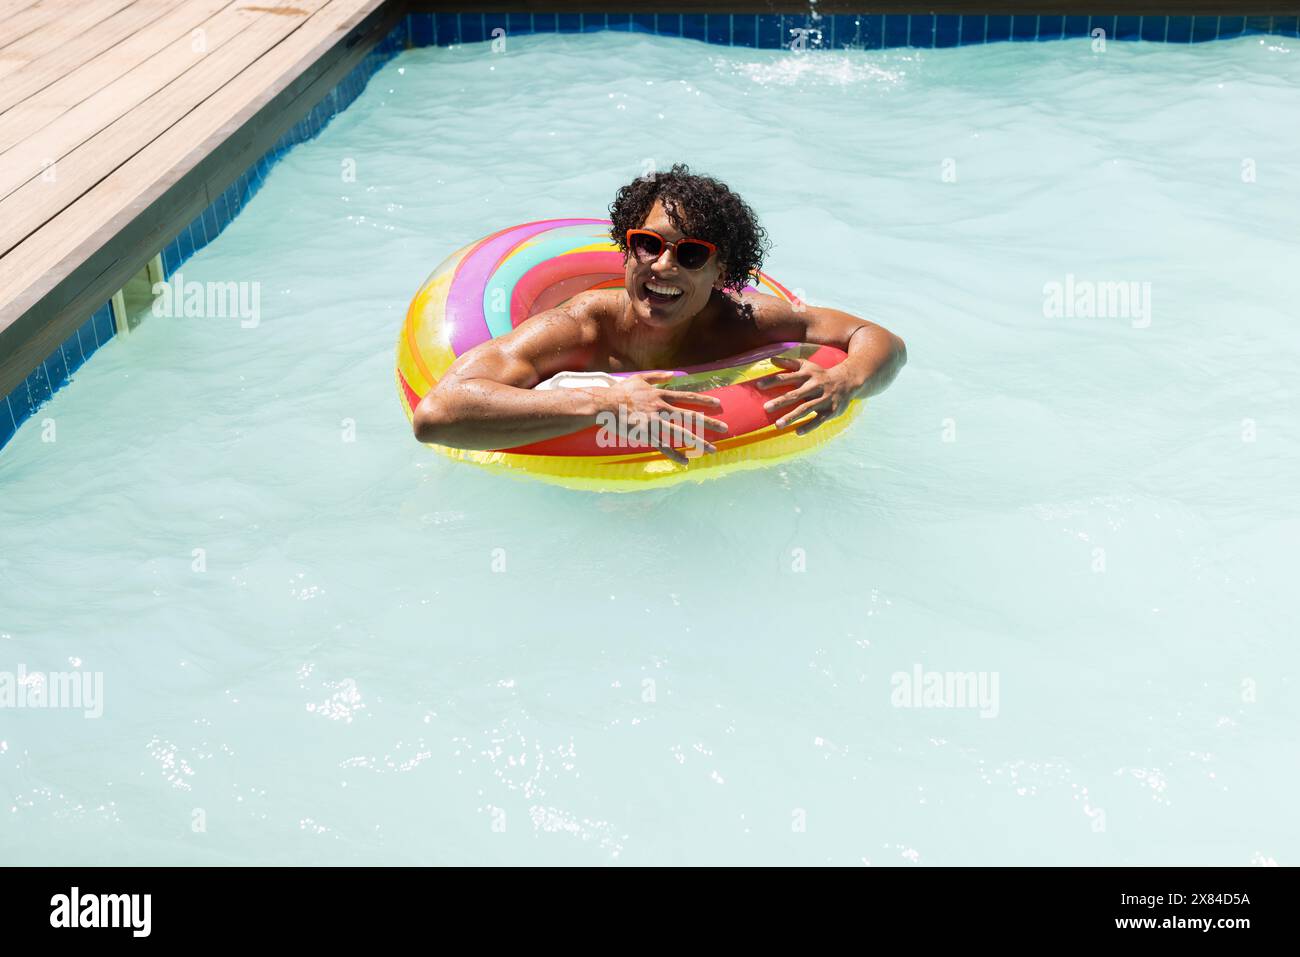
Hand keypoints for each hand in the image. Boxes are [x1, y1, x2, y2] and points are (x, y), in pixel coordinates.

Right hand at [604, 371, 727, 464]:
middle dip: (710, 423)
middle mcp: (661, 408)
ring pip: (681, 434)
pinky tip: (686, 462)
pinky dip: (675, 455)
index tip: (720, 404)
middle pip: (690, 416)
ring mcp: (655, 423)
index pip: (688, 397)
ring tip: (712, 450)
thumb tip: (673, 374)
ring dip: (698, 442)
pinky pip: (663, 447)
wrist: (604, 405)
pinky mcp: (646, 435)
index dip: (705, 400)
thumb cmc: (620, 391)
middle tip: (725, 429)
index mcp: (660, 395)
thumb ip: (657, 376)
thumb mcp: (639, 378)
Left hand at [755, 356, 856, 435]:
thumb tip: (770, 360)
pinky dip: (809, 426)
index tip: (758, 386)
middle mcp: (815, 386)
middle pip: (795, 394)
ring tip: (777, 425)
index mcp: (807, 375)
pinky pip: (819, 420)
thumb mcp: (807, 365)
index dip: (773, 381)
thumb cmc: (821, 374)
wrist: (848, 380)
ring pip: (806, 409)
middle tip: (766, 408)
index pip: (787, 377)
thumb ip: (789, 363)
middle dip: (780, 401)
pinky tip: (797, 433)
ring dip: (792, 417)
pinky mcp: (831, 410)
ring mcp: (823, 399)